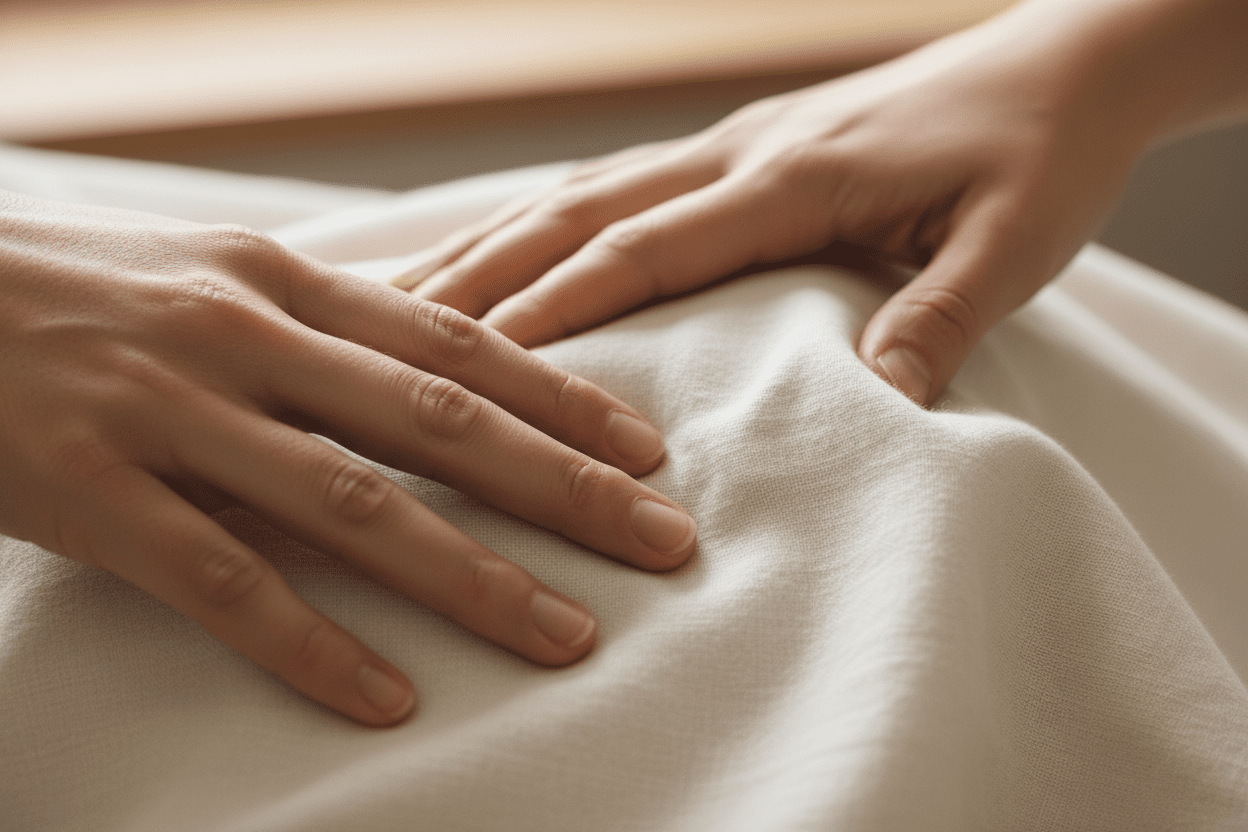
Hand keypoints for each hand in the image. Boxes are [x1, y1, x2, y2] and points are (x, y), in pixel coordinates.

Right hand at [0, 192, 695, 724]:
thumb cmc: (85, 289)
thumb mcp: (218, 276)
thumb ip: (327, 321)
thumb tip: (444, 360)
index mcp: (285, 281)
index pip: (458, 340)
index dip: (563, 396)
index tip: (647, 449)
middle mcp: (247, 338)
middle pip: (439, 420)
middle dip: (564, 486)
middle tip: (663, 540)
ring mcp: (171, 414)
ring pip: (353, 505)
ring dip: (472, 578)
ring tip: (566, 634)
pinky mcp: (92, 492)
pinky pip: (223, 583)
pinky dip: (312, 646)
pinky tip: (385, 701)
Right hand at [397, 3, 1157, 404]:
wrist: (1063, 63)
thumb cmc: (1038, 155)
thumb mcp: (1015, 245)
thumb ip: (940, 321)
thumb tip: (877, 410)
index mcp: (794, 178)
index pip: (647, 249)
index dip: (557, 305)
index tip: (468, 364)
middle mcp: (738, 153)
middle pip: (579, 215)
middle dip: (480, 276)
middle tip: (379, 332)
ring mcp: (728, 144)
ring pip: (578, 194)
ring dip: (490, 245)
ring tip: (401, 299)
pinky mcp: (736, 150)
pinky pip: (613, 187)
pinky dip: (540, 224)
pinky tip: (499, 256)